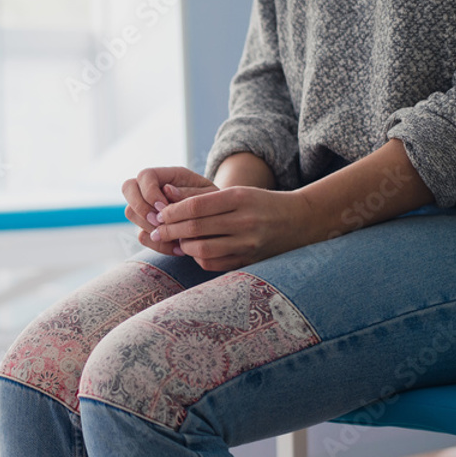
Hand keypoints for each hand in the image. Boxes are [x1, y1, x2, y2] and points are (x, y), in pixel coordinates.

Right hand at [122, 167, 218, 255]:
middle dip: (140, 207)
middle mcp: (153, 189)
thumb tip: (167, 190)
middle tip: (159, 222)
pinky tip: (178, 248)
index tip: (164, 208)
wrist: (220, 222)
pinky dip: (158, 245)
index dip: (149, 192)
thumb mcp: (210, 196)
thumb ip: (190, 193)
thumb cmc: (217, 204)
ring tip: (174, 237)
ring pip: (131, 213)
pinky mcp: (150, 227)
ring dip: (149, 227)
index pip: (145, 175)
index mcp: (168, 175)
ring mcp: (148, 208)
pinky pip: (142, 236)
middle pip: (128, 188)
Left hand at [149, 186, 319, 271]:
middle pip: (196, 228)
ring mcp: (248, 244)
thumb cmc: (261, 204)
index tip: (159, 214)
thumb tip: (165, 193)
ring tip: (174, 241)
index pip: (196, 206)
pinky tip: (193, 251)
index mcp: (239, 198)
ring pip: (203, 249)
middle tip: (154, 231)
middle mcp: (244, 221)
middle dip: (170, 230)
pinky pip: (214, 263)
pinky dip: (198, 258)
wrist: (300, 221)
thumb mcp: (237, 193)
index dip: (172, 211)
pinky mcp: (249, 261)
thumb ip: (202, 197)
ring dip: (183, 246)